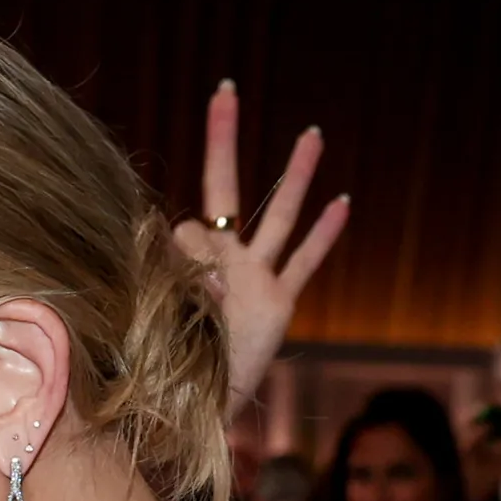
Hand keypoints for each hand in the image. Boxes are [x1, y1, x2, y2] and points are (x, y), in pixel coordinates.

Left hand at [173, 81, 348, 409]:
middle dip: (224, 139)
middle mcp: (220, 261)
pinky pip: (304, 262)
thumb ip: (173, 277)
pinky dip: (323, 236)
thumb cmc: (164, 368)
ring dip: (297, 176)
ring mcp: (254, 278)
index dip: (184, 251)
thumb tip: (193, 244)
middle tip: (224, 91)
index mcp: (184, 262)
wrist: (193, 409)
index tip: (186, 286)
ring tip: (312, 133)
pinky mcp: (278, 303)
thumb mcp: (158, 319)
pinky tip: (342, 204)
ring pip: (279, 217)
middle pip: (225, 187)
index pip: (187, 228)